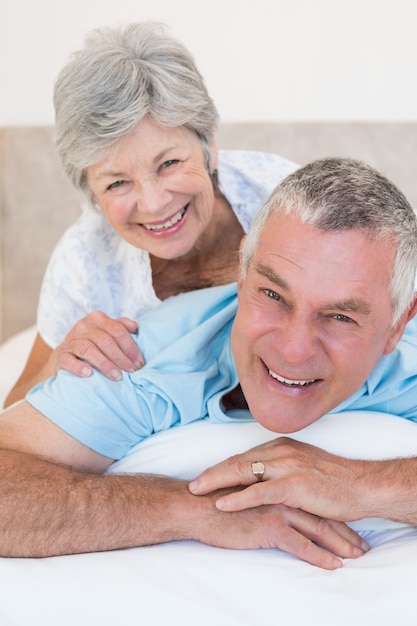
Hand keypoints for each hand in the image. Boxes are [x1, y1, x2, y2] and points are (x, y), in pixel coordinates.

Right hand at [50, 311, 143, 379]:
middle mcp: (83, 326)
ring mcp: (70, 341)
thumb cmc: (91, 345)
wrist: (63, 358)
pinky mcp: (60, 356)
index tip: (140, 363)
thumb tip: (136, 327)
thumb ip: (120, 327)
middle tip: (132, 371)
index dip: (130, 347)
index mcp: (97, 319)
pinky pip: (68, 360)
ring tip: (117, 376)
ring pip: (88, 349)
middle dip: (121, 357)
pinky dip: (78, 367)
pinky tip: (89, 374)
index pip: (117, 330)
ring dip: (105, 363)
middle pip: (105, 340)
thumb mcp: (105, 333)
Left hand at [189, 437, 371, 521]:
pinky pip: (259, 492)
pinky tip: (222, 503)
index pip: (244, 456)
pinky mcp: (294, 485)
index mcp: (282, 447)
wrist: (362, 486)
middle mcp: (281, 451)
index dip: (222, 467)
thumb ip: (282, 469)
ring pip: (243, 472)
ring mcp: (287, 466)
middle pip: (237, 461)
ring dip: (216, 482)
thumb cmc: (334, 481)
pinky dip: (237, 498)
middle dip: (212, 473)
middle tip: (192, 485)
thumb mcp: (304, 467)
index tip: (204, 476)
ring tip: (197, 492)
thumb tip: (263, 479)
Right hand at [192, 487, 368, 569]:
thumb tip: (274, 503)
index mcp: (277, 480)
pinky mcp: (270, 525)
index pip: (311, 498)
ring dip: (339, 543)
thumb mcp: (244, 491)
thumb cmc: (213, 502)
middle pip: (320, 512)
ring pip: (317, 527)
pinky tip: (334, 565)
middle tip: (361, 545)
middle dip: (343, 529)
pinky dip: (320, 556)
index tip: (349, 525)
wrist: (194, 507)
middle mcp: (281, 491)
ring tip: (356, 556)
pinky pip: (301, 544)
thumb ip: (262, 493)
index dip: (331, 513)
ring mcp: (277, 507)